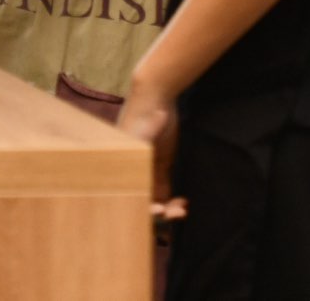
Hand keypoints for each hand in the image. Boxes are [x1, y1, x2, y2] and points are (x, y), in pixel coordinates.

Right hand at [119, 74, 182, 220]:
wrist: (157, 95)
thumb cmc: (145, 112)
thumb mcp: (142, 129)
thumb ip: (145, 137)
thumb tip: (152, 135)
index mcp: (125, 167)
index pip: (130, 195)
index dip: (142, 208)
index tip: (158, 210)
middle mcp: (134, 172)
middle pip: (143, 202)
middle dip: (158, 213)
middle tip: (177, 213)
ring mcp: (147, 171)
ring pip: (155, 200)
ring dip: (167, 210)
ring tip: (182, 209)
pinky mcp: (161, 167)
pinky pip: (165, 192)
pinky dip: (173, 202)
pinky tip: (184, 203)